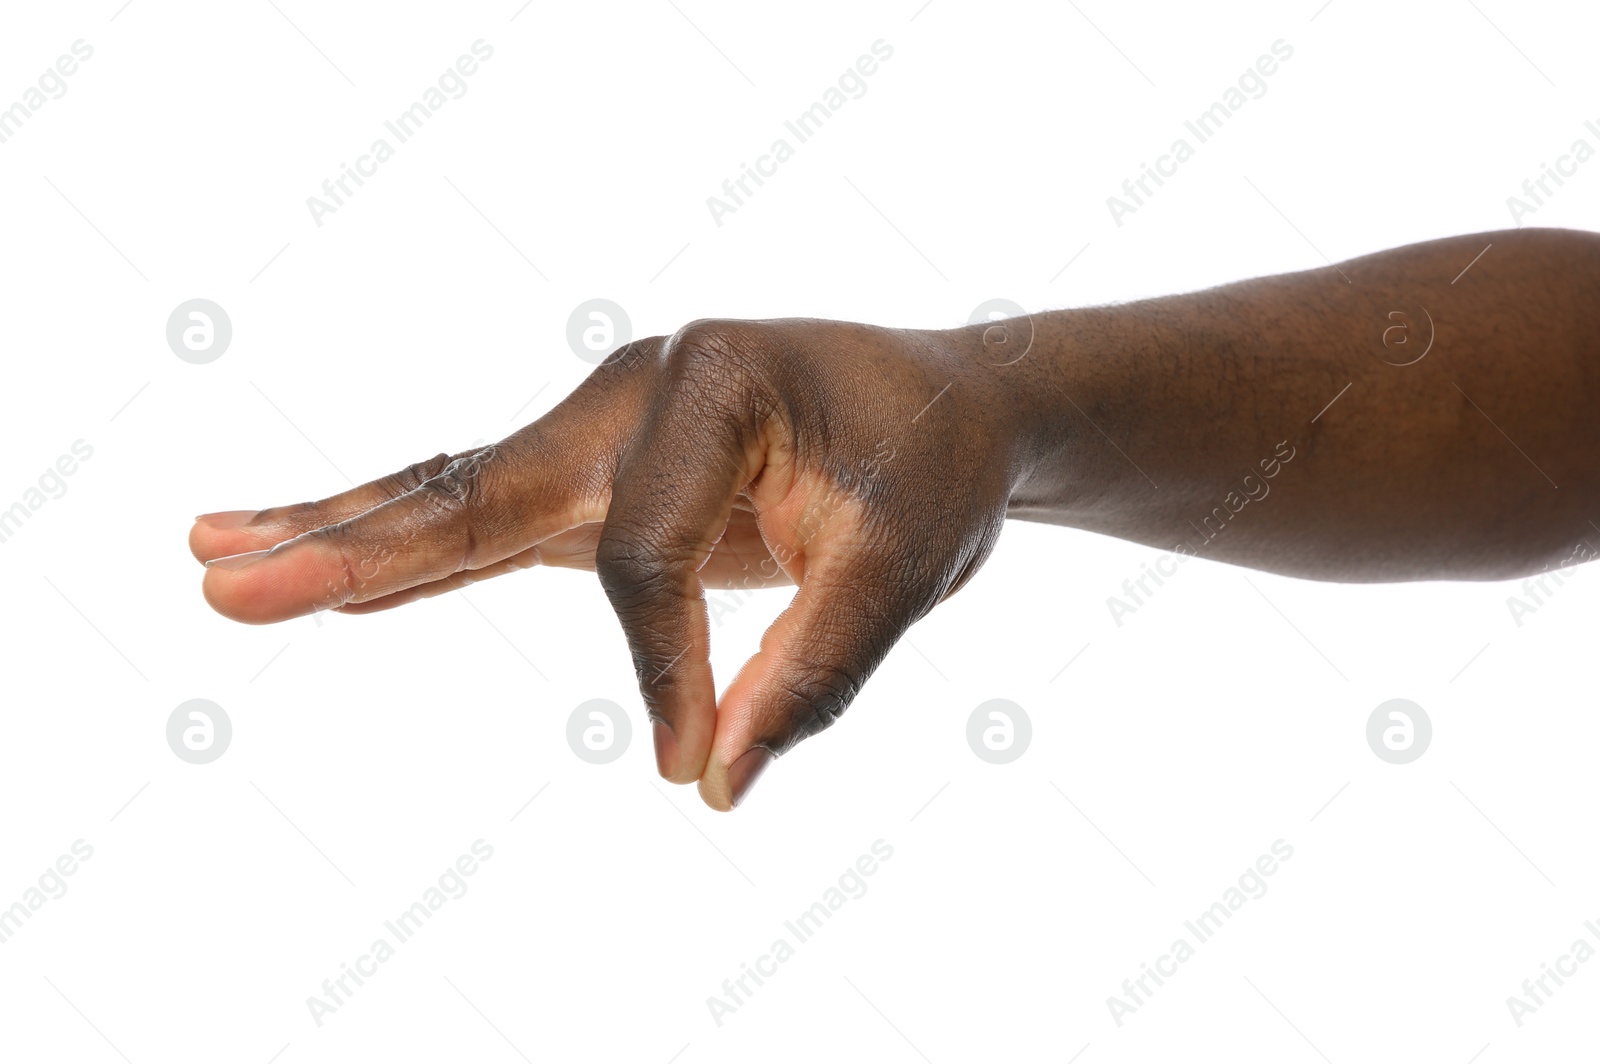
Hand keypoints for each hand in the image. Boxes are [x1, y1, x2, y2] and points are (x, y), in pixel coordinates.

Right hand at [190, 318, 1028, 808]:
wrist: (950, 409)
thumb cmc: (931, 468)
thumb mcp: (904, 566)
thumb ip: (815, 673)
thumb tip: (717, 782)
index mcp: (715, 380)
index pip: (642, 550)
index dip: (660, 668)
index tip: (700, 759)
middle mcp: (639, 389)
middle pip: (481, 486)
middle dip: (356, 544)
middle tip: (222, 582)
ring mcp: (608, 426)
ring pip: (459, 493)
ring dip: (345, 536)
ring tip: (218, 557)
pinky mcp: (602, 474)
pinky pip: (491, 514)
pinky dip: (411, 547)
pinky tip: (334, 568)